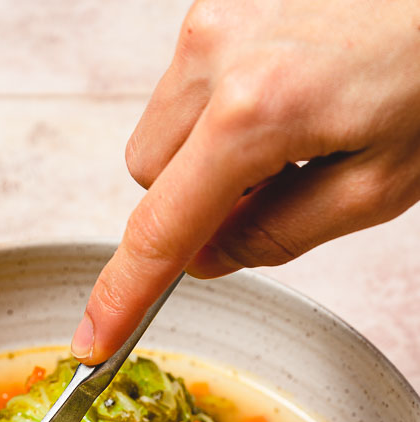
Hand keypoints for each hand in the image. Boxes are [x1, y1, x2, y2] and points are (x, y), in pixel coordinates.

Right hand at [72, 0, 419, 362]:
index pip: (161, 229)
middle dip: (190, 204)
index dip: (124, 296)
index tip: (93, 339)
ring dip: (203, 157)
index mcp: (256, 111)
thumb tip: (208, 256)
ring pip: (161, 132)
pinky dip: (219, 114)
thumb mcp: (375, 186)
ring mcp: (214, 17)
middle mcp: (217, 54)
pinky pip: (188, 88)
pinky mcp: (221, 1)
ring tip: (288, 136)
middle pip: (148, 178)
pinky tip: (283, 100)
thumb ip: (278, 235)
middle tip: (268, 194)